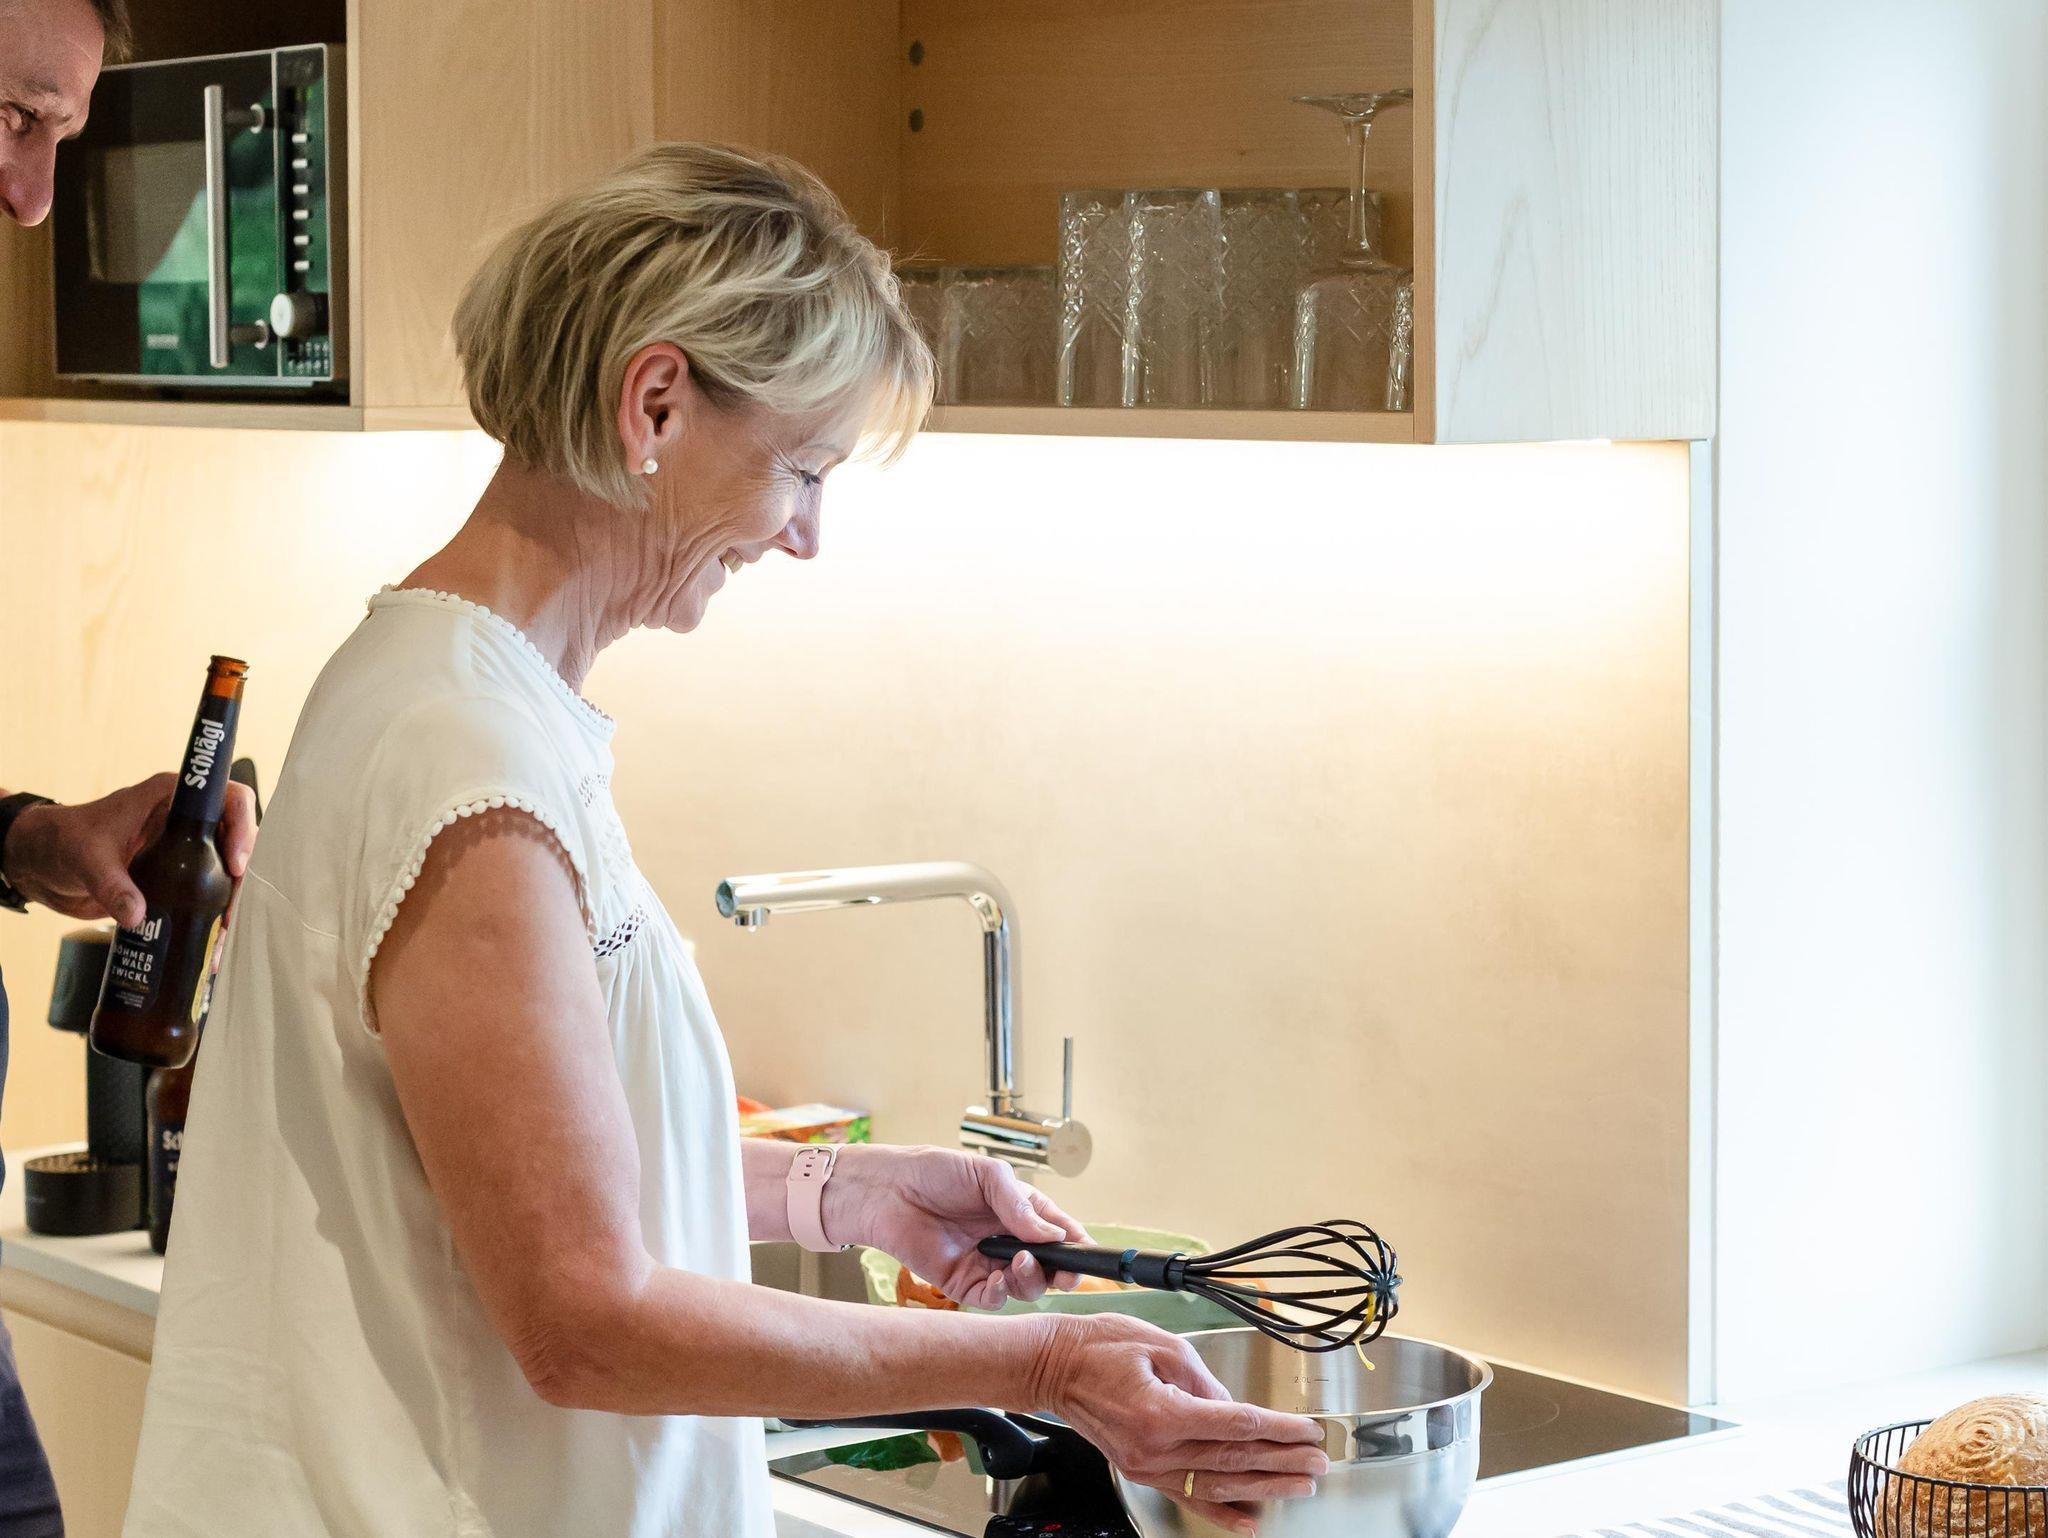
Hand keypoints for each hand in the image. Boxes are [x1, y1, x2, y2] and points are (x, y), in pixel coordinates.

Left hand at [2, 774, 257, 926]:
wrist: (42, 863)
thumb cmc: (62, 841)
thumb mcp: (86, 858)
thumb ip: (111, 884)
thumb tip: (138, 915)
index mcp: (170, 797)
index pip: (226, 797)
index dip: (242, 826)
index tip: (235, 862)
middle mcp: (185, 819)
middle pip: (237, 834)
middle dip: (244, 867)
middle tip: (235, 900)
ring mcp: (184, 847)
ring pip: (229, 863)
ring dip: (234, 892)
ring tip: (228, 923)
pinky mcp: (178, 875)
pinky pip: (209, 887)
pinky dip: (217, 907)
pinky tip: (217, 929)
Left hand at [830, 1145, 1092, 1309]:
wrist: (887, 1190)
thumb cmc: (935, 1172)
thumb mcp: (987, 1174)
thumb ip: (1020, 1205)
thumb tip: (1052, 1234)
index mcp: (1021, 1211)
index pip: (1060, 1232)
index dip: (1078, 1245)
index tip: (1089, 1254)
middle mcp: (1008, 1240)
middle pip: (1050, 1267)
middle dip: (1063, 1272)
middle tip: (1064, 1270)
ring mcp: (987, 1263)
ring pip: (1025, 1287)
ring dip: (1032, 1280)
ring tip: (1022, 1263)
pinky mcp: (963, 1282)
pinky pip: (992, 1299)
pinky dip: (1002, 1294)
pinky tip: (998, 1278)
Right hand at [1028, 1313, 1327, 1536]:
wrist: (1052, 1367)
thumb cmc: (1099, 1346)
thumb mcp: (1161, 1346)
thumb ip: (1204, 1380)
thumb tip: (1235, 1407)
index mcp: (1163, 1412)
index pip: (1236, 1425)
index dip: (1278, 1428)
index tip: (1307, 1429)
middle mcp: (1155, 1448)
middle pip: (1233, 1457)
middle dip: (1282, 1461)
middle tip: (1318, 1461)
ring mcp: (1147, 1465)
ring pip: (1218, 1483)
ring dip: (1264, 1486)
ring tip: (1300, 1486)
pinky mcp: (1141, 1471)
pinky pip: (1188, 1496)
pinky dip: (1221, 1512)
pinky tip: (1248, 1521)